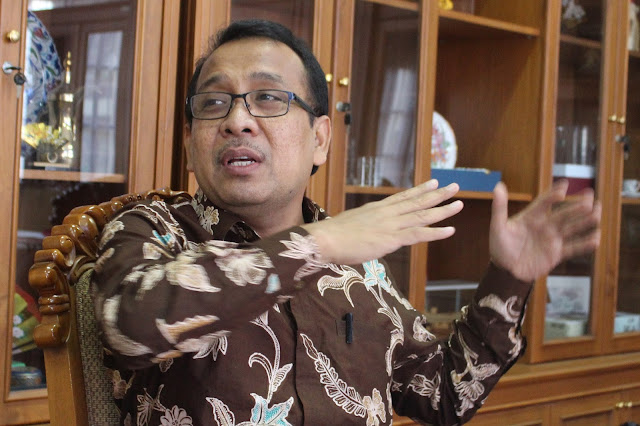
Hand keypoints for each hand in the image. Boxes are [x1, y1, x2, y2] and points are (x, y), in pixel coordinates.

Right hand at [303, 180, 463, 264]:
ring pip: (422, 215)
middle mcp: (387, 213)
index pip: (403, 197)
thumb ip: (364, 226)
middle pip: (417, 202)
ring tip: (459, 204)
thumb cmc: (333, 236)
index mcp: (377, 209)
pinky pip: (419, 234)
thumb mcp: (352, 225)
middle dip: (437, 194)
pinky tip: (450, 230)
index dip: (420, 190)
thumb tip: (366, 231)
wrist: (326, 239)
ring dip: (443, 210)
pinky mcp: (392, 238)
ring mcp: (391, 224)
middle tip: (455, 186)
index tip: (433, 182)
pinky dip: (436, 232)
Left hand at [489, 180, 600, 281]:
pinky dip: (584, 244)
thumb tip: (498, 186)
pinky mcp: (556, 254)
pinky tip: (596, 239)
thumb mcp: (498, 227)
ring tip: (597, 212)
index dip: (553, 194)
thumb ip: (499, 208)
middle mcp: (544, 226)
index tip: (564, 186)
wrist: (505, 271)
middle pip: (563, 214)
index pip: (544, 202)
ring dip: (585, 220)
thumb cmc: (499, 247)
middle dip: (576, 205)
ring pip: (571, 228)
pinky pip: (573, 248)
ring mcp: (551, 239)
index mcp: (531, 217)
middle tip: (590, 197)